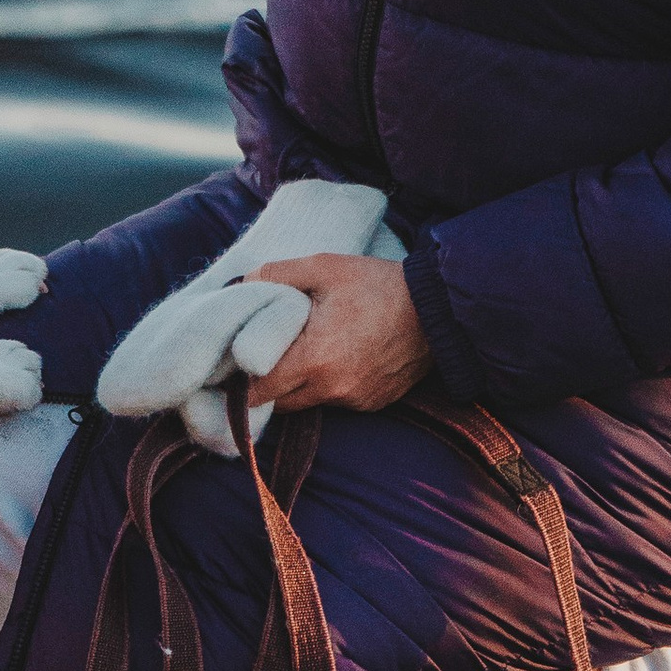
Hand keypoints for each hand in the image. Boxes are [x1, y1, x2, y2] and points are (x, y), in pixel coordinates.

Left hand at [250, 256, 432, 415]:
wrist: (437, 308)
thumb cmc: (378, 285)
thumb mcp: (324, 267)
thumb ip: (277, 274)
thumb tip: (243, 282)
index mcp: (314, 360)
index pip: (258, 391)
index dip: (240, 380)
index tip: (233, 364)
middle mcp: (332, 389)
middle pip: (279, 403)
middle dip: (265, 386)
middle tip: (259, 359)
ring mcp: (355, 400)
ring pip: (308, 403)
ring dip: (297, 386)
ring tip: (299, 353)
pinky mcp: (373, 403)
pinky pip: (337, 401)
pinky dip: (327, 386)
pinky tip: (335, 358)